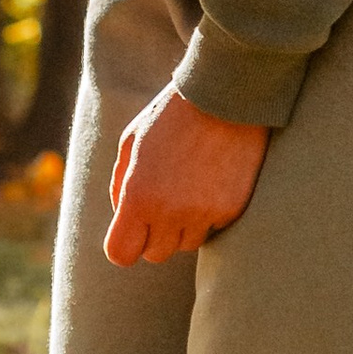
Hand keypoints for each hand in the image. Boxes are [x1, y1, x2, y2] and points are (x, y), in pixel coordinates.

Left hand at [105, 85, 268, 266]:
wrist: (225, 99)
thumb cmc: (170, 116)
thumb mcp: (131, 143)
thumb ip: (120, 185)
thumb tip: (121, 217)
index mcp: (138, 196)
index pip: (121, 254)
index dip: (124, 245)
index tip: (130, 231)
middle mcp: (170, 213)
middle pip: (155, 254)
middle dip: (153, 234)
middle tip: (161, 203)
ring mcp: (205, 214)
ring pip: (186, 244)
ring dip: (183, 226)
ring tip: (188, 189)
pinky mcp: (232, 211)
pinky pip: (214, 229)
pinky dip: (210, 215)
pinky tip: (211, 183)